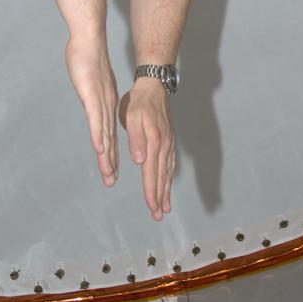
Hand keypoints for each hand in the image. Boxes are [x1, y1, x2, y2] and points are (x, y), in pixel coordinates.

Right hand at [65, 39, 118, 188]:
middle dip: (110, 161)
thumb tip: (90, 95)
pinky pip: (95, 120)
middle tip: (111, 181)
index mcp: (106, 102)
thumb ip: (91, 89)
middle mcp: (105, 105)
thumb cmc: (87, 53)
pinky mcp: (92, 96)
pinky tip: (99, 151)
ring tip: (108, 175)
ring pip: (104, 134)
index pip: (109, 131)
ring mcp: (99, 101)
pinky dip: (98, 137)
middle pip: (109, 138)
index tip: (112, 167)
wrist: (89, 38)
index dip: (111, 151)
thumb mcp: (91, 77)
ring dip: (106, 156)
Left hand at [118, 80, 173, 220]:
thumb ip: (136, 139)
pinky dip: (169, 177)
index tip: (152, 208)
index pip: (151, 172)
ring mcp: (168, 143)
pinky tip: (167, 182)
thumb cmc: (140, 101)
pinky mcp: (168, 140)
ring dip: (166, 190)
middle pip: (162, 176)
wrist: (154, 86)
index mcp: (154, 142)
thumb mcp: (133, 117)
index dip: (151, 192)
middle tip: (159, 215)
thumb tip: (140, 161)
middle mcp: (164, 145)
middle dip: (160, 197)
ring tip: (165, 206)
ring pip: (167, 172)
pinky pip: (170, 163)